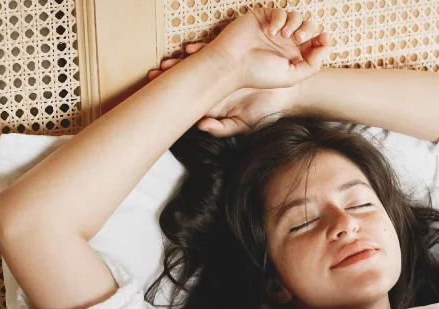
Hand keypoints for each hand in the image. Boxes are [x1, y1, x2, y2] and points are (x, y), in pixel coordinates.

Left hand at [148, 42, 304, 136]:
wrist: (286, 91)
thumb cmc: (267, 109)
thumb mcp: (245, 124)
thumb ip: (223, 129)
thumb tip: (200, 126)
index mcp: (214, 100)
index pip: (190, 97)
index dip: (173, 94)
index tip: (156, 93)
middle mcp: (215, 83)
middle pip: (188, 79)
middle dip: (170, 76)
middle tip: (152, 75)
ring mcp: (223, 69)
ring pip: (197, 64)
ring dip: (180, 63)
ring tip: (166, 63)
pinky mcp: (232, 56)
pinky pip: (212, 50)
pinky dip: (200, 50)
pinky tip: (189, 50)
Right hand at [193, 6, 330, 90]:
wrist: (232, 64)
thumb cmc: (259, 74)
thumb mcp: (291, 76)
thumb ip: (312, 65)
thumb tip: (324, 45)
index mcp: (294, 56)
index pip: (315, 44)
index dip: (322, 39)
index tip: (323, 38)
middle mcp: (286, 43)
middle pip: (308, 27)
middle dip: (308, 30)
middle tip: (298, 39)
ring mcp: (275, 29)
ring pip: (296, 16)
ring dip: (294, 24)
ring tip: (283, 35)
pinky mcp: (263, 18)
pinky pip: (280, 11)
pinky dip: (279, 19)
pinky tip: (270, 31)